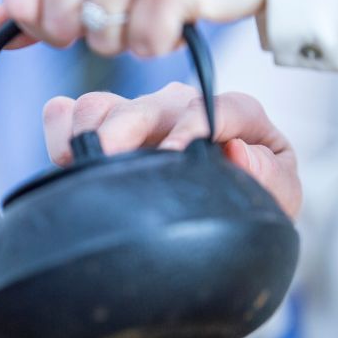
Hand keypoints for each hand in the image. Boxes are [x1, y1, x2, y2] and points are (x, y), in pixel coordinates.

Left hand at [0, 0, 265, 55]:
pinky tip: (180, 11)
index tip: (70, 20)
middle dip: (90, 32)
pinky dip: (163, 41)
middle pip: (58, 26)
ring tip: (157, 1)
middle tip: (125, 9)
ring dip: (131, 35)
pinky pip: (143, 47)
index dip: (41, 26)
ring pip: (102, 39)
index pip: (20, 2)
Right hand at [42, 82, 301, 217]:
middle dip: (124, 131)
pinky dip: (60, 130)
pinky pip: (68, 113)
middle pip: (146, 105)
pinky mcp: (103, 128)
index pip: (217, 108)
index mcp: (234, 117)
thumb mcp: (276, 200)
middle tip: (109, 164)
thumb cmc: (251, 206)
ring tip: (87, 170)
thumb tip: (235, 150)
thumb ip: (269, 178)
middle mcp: (180, 108)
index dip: (194, 126)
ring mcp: (137, 116)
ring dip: (88, 134)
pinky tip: (65, 161)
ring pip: (99, 106)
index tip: (172, 156)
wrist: (219, 232)